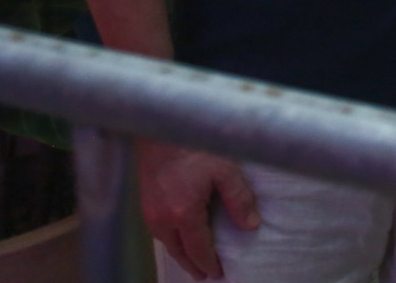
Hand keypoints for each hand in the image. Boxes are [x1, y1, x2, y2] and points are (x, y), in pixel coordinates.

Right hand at [137, 140, 259, 280]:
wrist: (162, 128)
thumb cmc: (195, 146)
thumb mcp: (226, 171)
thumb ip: (240, 200)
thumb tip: (251, 226)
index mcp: (184, 214)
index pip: (198, 249)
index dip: (209, 263)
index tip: (218, 273)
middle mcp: (163, 218)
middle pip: (179, 251)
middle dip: (192, 265)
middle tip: (204, 275)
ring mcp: (150, 211)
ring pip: (166, 242)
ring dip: (180, 253)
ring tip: (192, 260)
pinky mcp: (145, 201)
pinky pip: (158, 230)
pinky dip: (170, 239)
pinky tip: (177, 236)